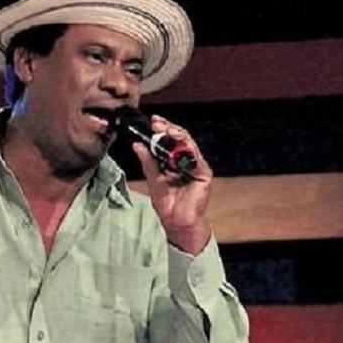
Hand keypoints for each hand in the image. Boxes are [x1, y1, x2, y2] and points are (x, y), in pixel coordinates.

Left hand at [132, 115, 212, 254]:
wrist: (176, 221)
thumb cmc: (167, 203)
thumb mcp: (152, 178)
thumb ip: (147, 161)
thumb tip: (137, 145)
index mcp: (174, 161)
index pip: (170, 140)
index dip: (162, 129)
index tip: (153, 122)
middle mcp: (186, 161)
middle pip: (181, 138)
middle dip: (169, 128)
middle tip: (158, 124)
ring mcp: (196, 166)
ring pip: (189, 144)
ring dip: (178, 135)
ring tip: (167, 130)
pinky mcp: (204, 173)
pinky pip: (196, 158)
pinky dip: (188, 149)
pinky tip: (179, 144)